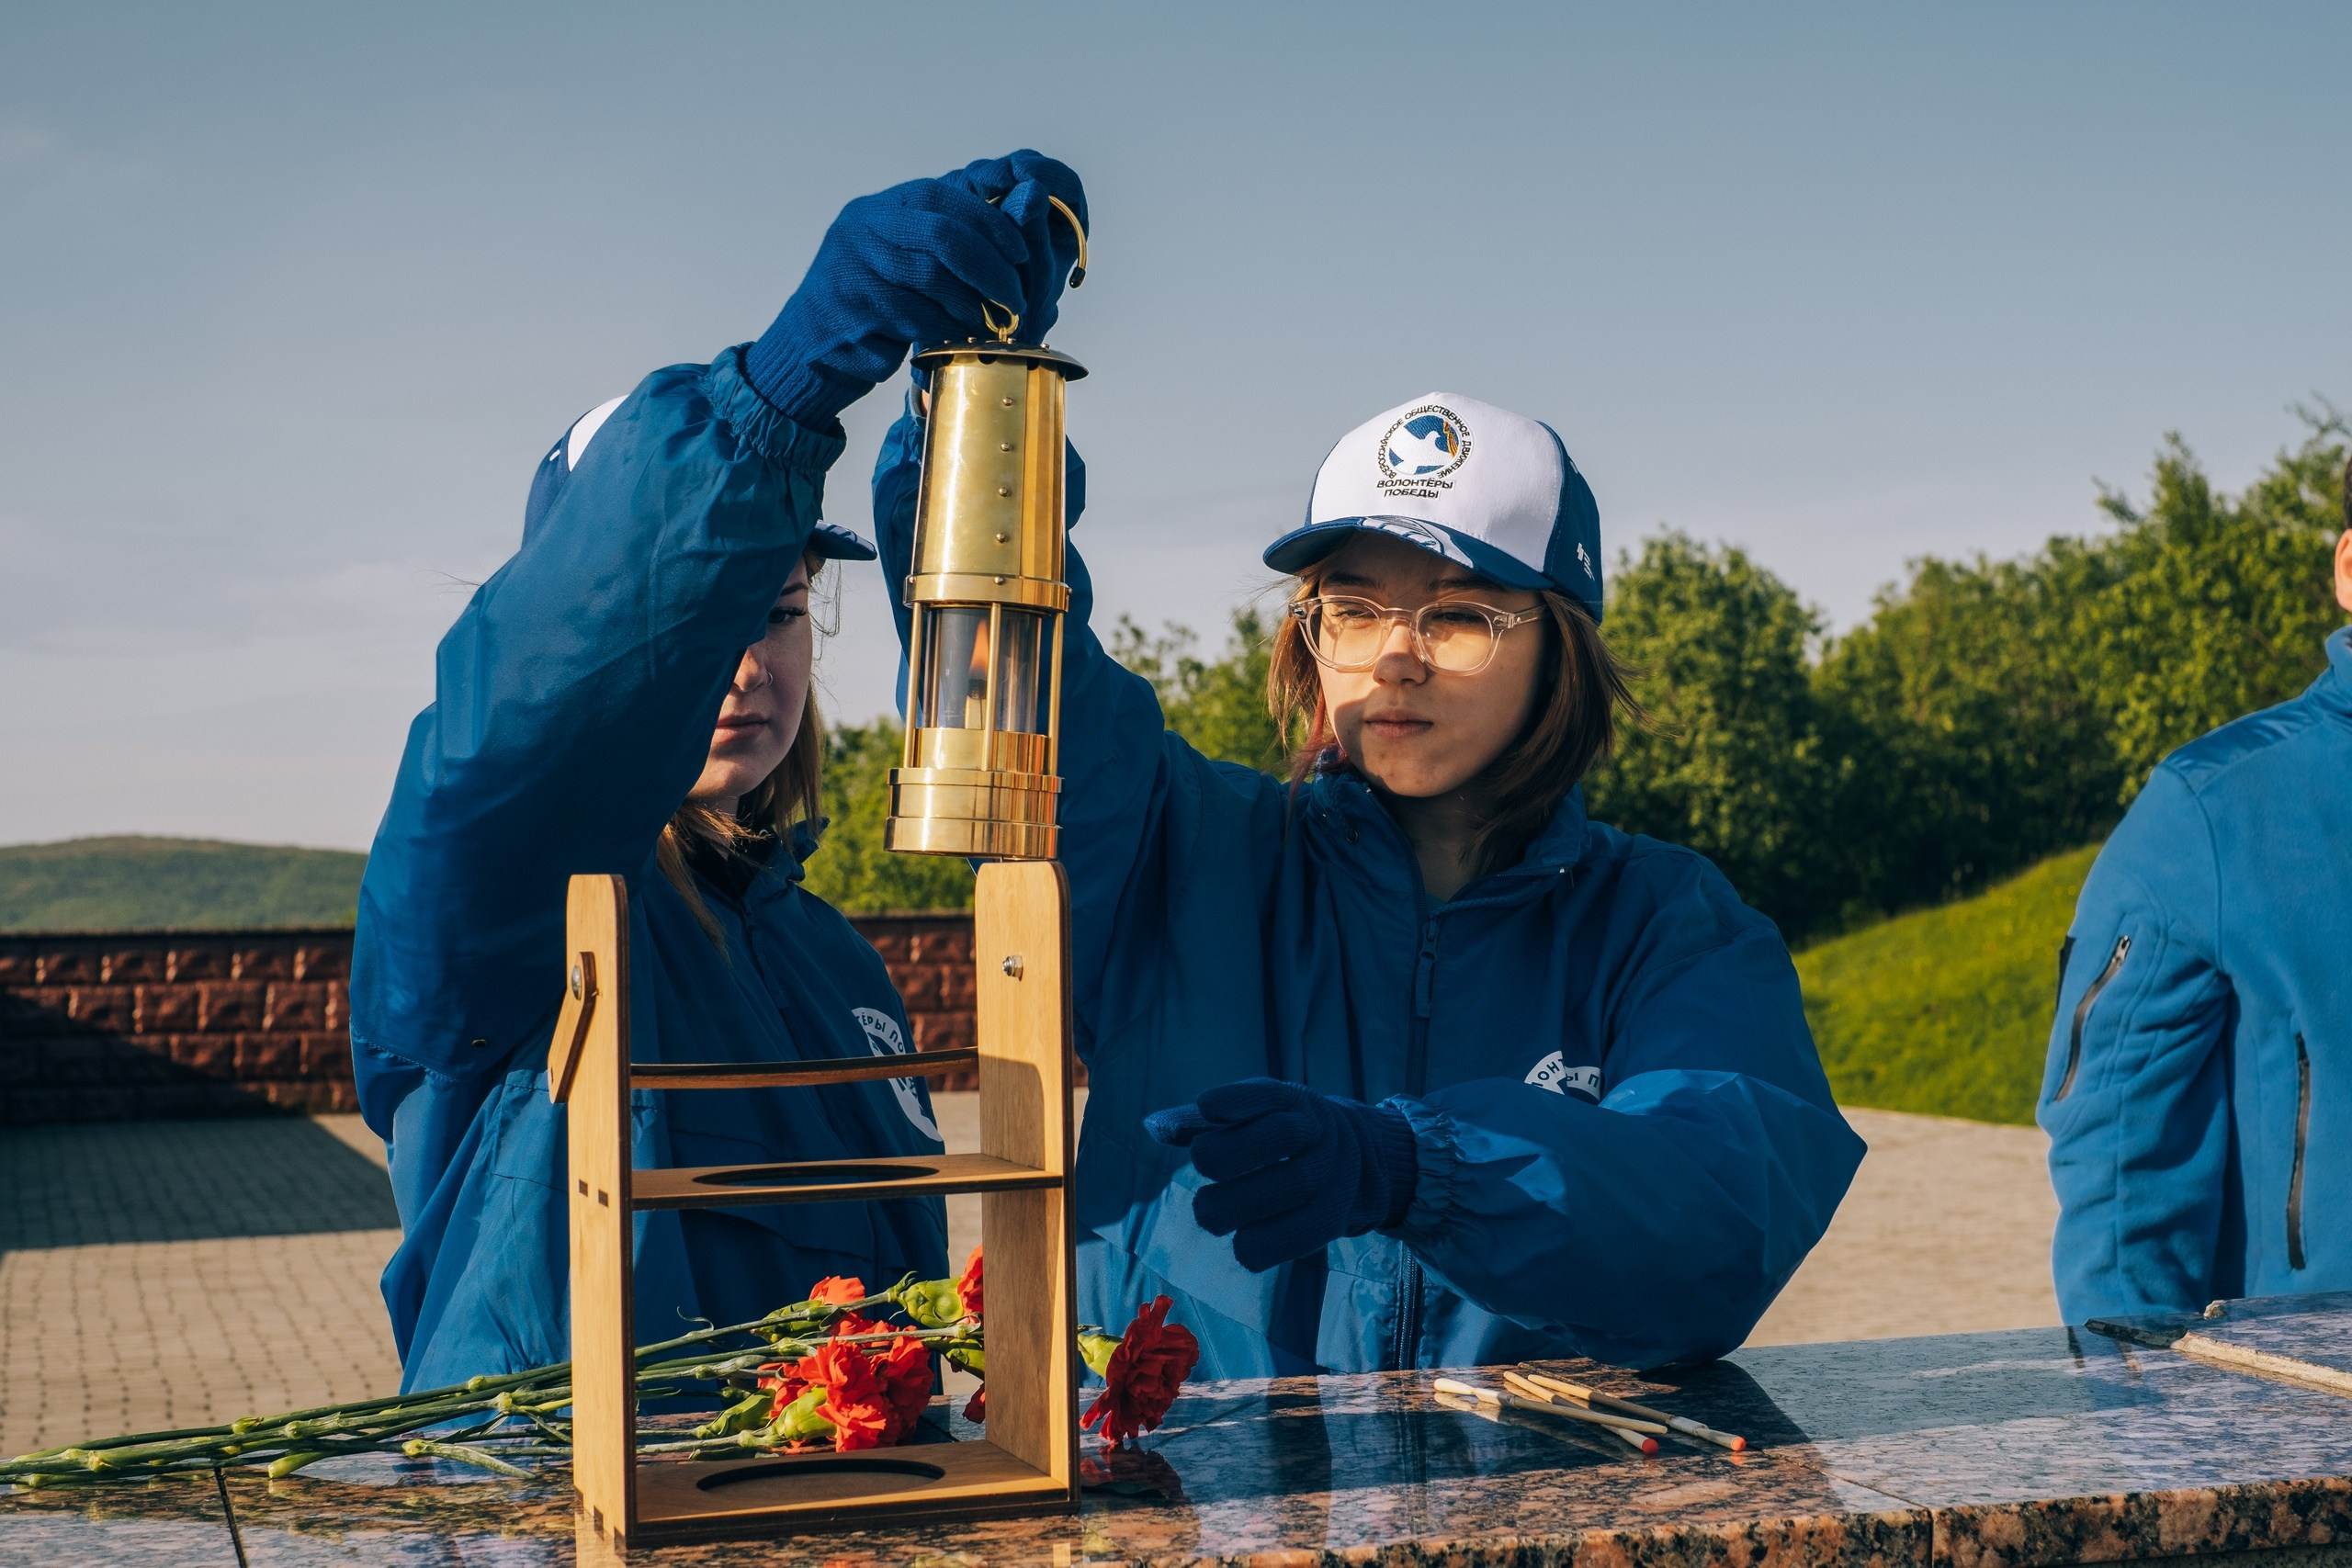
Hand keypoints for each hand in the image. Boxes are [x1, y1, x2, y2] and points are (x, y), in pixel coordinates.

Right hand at [745, 151, 1087, 428]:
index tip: (1019, 252)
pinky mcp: (855, 312)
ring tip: (991, 324)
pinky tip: (960, 340)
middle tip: (1015, 297)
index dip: (989, 223)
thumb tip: (1014, 219)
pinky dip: (947, 331)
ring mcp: (855, 269)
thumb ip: (944, 241)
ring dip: (973, 306)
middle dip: (991, 269)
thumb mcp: (900, 256)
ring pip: (934, 280)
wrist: (810, 346)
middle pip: (944, 237)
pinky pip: (917, 319)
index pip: (943, 198)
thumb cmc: (871, 300)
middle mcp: (863, 230)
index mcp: (880, 209)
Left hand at [1143, 1079, 1418, 1272]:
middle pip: (1281, 1136)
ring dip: (1240, 1204)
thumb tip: (1152, 1127)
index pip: (1269, 1093)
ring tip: (1207, 1213)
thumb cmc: (1275, 1134)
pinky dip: (1267, 1244)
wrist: (1353, 1162)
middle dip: (1231, 1153)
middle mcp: (1317, 1132)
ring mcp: (1331, 1174)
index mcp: (1292, 1102)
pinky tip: (1240, 1244)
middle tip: (1200, 1165)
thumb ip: (1198, 1122)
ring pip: (1294, 1185)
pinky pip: (1305, 1234)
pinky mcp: (1333, 1218)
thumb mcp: (1245, 1117)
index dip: (1237, 1099)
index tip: (1205, 1106)